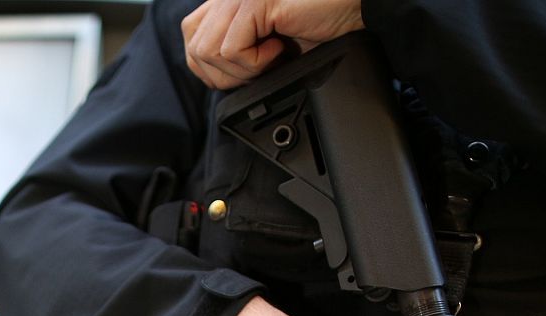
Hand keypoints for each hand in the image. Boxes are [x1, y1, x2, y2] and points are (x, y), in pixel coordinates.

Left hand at [182, 0, 365, 89]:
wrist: (354, 9)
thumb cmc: (319, 25)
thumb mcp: (268, 43)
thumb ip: (237, 48)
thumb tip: (212, 77)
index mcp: (228, 1)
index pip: (191, 36)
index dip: (209, 66)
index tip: (241, 73)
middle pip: (195, 49)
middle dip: (226, 75)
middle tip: (261, 70)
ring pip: (209, 52)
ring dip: (242, 70)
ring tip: (272, 59)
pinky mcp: (254, 3)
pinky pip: (232, 49)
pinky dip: (255, 62)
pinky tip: (279, 49)